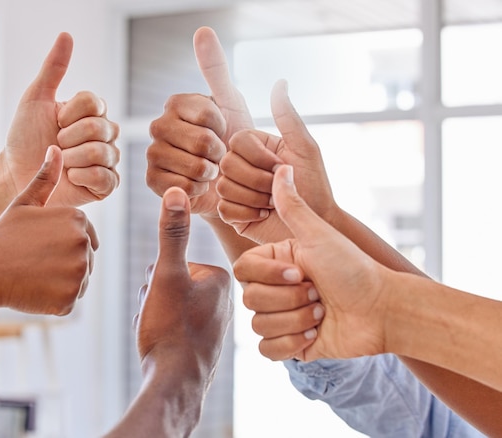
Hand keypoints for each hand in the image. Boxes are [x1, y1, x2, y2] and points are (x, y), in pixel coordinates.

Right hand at [0, 145, 97, 315]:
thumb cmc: (2, 236)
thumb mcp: (24, 204)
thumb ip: (45, 178)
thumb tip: (57, 148)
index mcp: (78, 220)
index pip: (85, 237)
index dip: (60, 245)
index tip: (39, 246)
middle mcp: (84, 243)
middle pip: (85, 259)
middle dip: (64, 263)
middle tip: (35, 262)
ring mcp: (79, 272)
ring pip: (80, 280)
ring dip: (61, 282)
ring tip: (34, 275)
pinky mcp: (71, 297)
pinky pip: (70, 300)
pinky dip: (55, 300)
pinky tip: (34, 290)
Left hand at [3, 32, 119, 206]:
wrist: (16, 175)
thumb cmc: (25, 138)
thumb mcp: (35, 99)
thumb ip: (53, 69)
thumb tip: (66, 36)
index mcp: (92, 113)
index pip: (94, 102)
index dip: (69, 114)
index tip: (54, 122)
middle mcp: (105, 135)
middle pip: (99, 127)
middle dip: (67, 138)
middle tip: (55, 145)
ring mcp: (108, 160)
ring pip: (102, 153)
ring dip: (71, 159)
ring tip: (61, 163)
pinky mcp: (107, 185)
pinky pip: (105, 177)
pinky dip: (81, 176)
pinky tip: (69, 177)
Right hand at [134, 187, 232, 380]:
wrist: (174, 384)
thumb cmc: (172, 328)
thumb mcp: (168, 274)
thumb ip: (172, 232)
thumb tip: (175, 190)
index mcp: (222, 279)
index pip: (177, 263)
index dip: (160, 279)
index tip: (166, 299)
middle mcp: (224, 301)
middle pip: (174, 284)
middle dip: (159, 297)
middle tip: (162, 317)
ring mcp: (215, 324)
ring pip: (173, 305)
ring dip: (159, 314)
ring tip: (162, 331)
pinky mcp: (205, 345)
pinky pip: (176, 326)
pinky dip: (165, 332)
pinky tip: (164, 345)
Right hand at [146, 26, 252, 218]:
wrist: (227, 180)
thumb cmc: (231, 140)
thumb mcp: (230, 101)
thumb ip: (216, 68)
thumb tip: (203, 30)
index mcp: (175, 104)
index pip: (207, 114)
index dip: (224, 127)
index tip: (224, 130)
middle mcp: (159, 126)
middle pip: (201, 142)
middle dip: (221, 153)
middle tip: (219, 155)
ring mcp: (153, 153)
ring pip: (193, 165)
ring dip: (211, 173)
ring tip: (210, 170)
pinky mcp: (152, 180)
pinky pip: (182, 186)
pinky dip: (198, 189)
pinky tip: (198, 185)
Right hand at [217, 80, 337, 243]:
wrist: (314, 225)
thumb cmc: (315, 187)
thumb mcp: (304, 148)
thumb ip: (288, 116)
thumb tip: (280, 82)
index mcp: (255, 147)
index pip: (237, 140)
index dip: (259, 157)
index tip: (282, 167)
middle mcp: (240, 165)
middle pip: (226, 164)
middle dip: (259, 181)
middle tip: (277, 189)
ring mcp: (233, 189)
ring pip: (223, 187)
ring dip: (255, 198)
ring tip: (272, 203)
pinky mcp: (230, 213)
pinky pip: (224, 209)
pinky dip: (248, 214)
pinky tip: (262, 215)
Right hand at [234, 165, 389, 361]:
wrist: (381, 310)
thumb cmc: (353, 268)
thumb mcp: (319, 234)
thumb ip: (292, 205)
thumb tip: (282, 168)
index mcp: (276, 262)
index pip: (243, 269)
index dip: (269, 276)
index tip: (301, 272)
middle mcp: (275, 288)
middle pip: (250, 299)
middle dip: (289, 299)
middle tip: (317, 293)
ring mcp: (280, 317)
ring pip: (258, 325)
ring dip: (296, 321)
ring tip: (322, 314)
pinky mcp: (288, 344)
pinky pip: (266, 350)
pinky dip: (290, 344)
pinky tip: (315, 335)